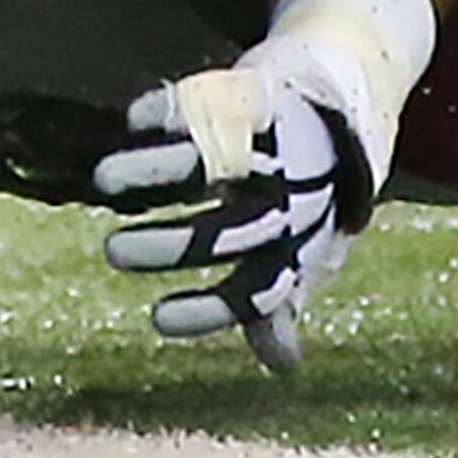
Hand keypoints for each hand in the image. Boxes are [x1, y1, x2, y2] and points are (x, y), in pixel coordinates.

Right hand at [94, 31, 390, 372]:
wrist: (353, 93)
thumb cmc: (318, 188)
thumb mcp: (310, 248)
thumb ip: (283, 299)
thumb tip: (282, 365)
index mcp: (302, 245)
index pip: (255, 290)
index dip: (209, 311)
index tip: (156, 320)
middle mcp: (295, 200)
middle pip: (230, 231)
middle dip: (170, 246)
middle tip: (113, 253)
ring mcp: (283, 145)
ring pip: (215, 162)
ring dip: (157, 172)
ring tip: (104, 180)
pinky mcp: (267, 92)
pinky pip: (222, 101)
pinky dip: (176, 110)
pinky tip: (135, 121)